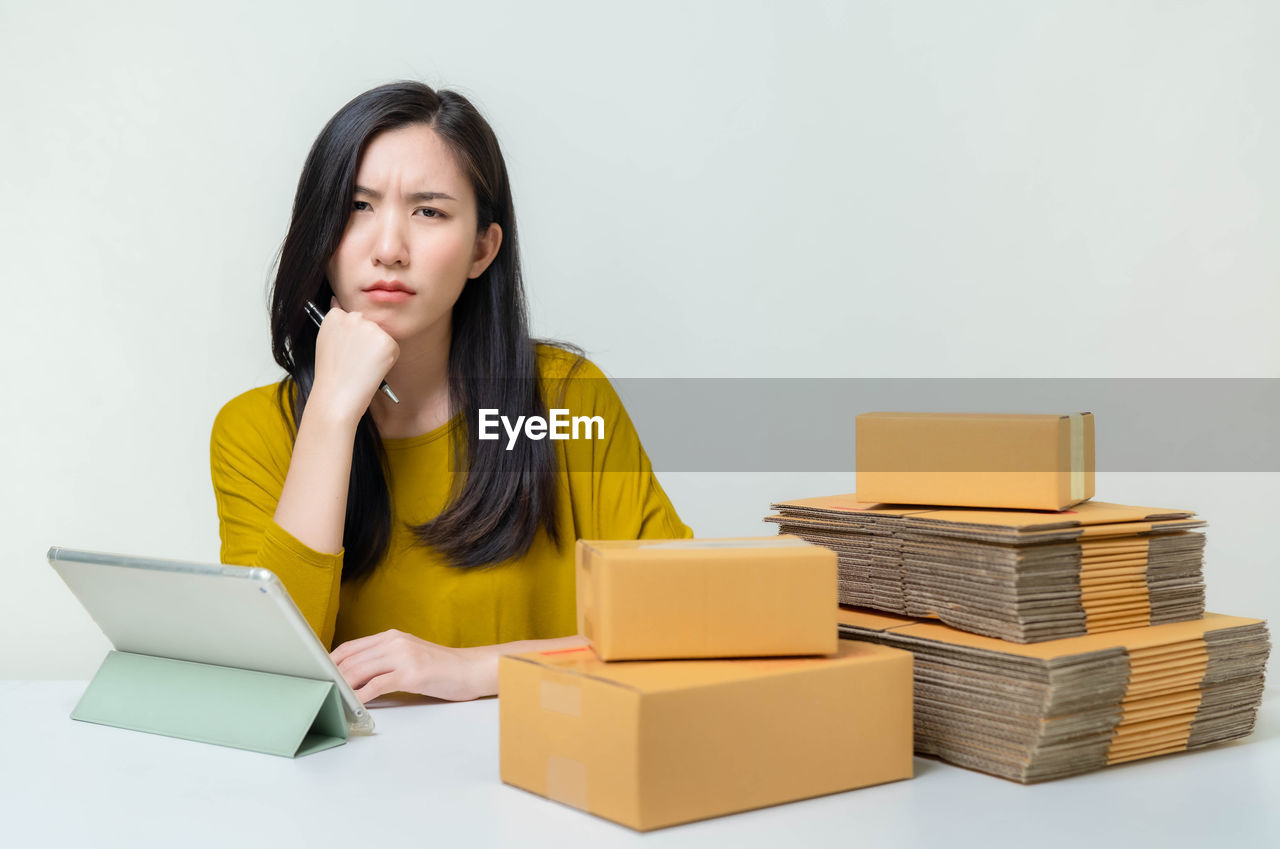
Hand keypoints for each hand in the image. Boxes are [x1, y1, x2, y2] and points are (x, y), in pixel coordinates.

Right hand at [309, 296, 399, 425]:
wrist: (337, 396)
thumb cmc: (331, 374)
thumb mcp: (325, 341)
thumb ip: (335, 322)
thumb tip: (336, 300)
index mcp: (335, 316)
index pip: (351, 317)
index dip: (351, 337)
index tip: (345, 352)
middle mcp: (353, 317)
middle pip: (369, 324)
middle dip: (367, 341)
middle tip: (355, 361)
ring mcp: (371, 328)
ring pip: (382, 335)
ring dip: (377, 350)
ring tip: (361, 366)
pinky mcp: (387, 341)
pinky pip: (393, 347)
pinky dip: (387, 359)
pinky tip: (372, 369)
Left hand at [330, 629, 489, 702]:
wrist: (471, 670)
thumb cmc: (442, 667)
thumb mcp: (410, 655)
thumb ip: (385, 660)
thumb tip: (357, 677)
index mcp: (392, 636)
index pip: (350, 647)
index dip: (330, 662)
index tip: (319, 676)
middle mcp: (394, 642)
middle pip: (350, 659)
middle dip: (331, 677)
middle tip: (319, 692)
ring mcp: (403, 656)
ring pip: (359, 671)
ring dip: (342, 688)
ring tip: (331, 701)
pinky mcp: (411, 674)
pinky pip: (376, 686)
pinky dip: (360, 698)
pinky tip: (353, 707)